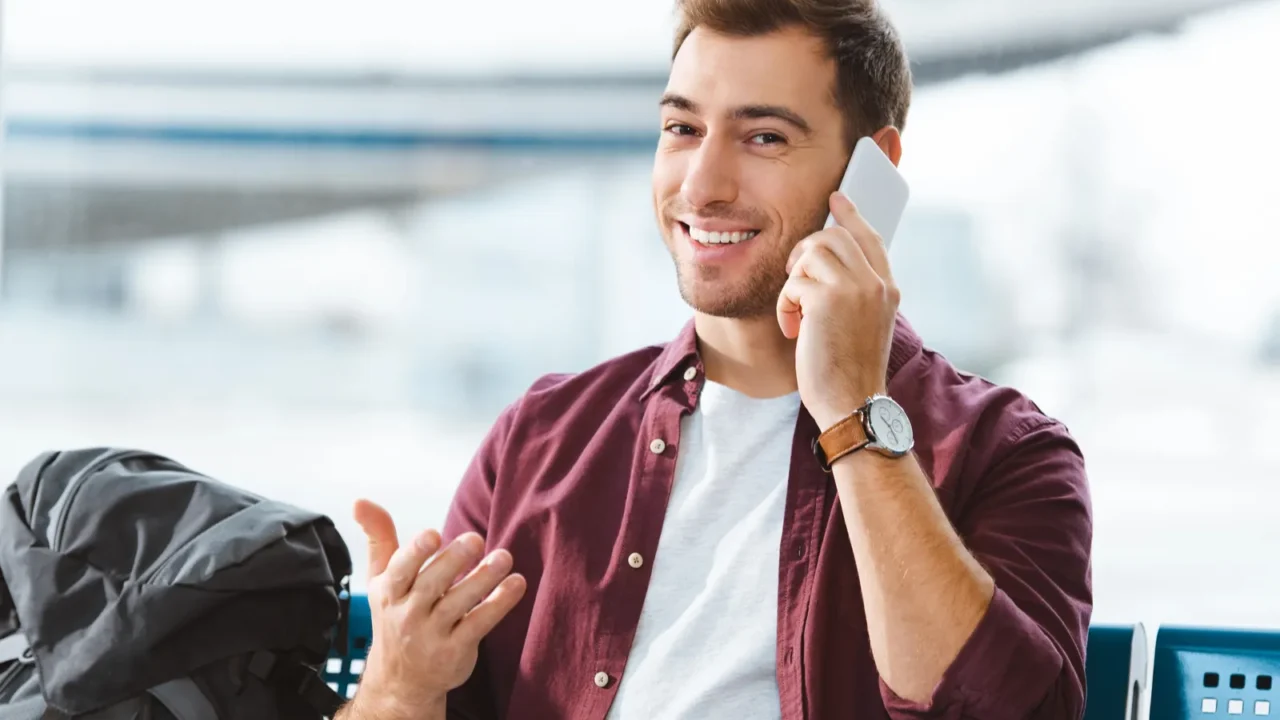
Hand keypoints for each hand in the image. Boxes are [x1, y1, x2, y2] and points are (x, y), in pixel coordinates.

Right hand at [344, 500, 526, 719]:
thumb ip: (378, 538)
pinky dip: (499, 604)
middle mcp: (408, 614)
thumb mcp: (381, 580)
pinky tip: (516, 584)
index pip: (399, 570)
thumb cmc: (396, 616)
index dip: (415, 552)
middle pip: (431, 584)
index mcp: (389, 592)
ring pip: (458, 604)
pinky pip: (479, 625)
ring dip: (483, 579)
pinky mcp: (456, 652)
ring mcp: (432, 635)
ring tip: (504, 557)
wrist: (401, 682)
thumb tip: (359, 501)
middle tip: (476, 539)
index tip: (432, 534)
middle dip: (453, 560)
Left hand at [778, 191, 899, 430]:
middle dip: (806, 251)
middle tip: (795, 280)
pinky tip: (793, 329)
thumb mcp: (862, 324)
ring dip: (794, 281)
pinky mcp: (828, 300)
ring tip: (797, 313)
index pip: (870, 237)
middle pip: (835, 235)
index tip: (836, 197)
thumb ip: (854, 292)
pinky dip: (786, 304)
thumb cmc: (850, 371)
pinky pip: (794, 282)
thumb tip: (823, 262)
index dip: (851, 215)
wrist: (852, 404)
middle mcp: (876, 284)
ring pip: (813, 252)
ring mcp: (855, 289)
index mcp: (887, 289)